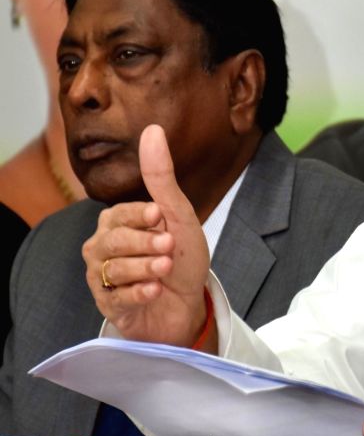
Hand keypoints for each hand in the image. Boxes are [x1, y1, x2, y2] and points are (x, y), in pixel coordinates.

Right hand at [82, 124, 210, 346]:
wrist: (189, 304)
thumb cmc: (182, 258)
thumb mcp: (178, 215)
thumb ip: (161, 176)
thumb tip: (152, 130)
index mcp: (117, 222)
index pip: (119, 213)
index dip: (141, 215)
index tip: (160, 217)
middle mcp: (102, 247)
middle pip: (113, 241)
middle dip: (146, 244)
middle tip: (169, 247)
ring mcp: (102, 278)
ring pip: (114, 269)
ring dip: (147, 268)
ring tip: (166, 268)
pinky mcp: (107, 305)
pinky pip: (116, 297)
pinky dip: (141, 293)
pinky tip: (156, 290)